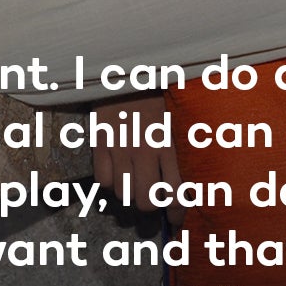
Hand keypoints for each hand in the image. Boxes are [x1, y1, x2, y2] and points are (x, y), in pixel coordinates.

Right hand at [91, 94, 182, 219]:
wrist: (127, 66)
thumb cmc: (158, 92)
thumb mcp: (178, 117)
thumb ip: (181, 147)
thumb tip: (185, 181)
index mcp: (170, 143)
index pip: (177, 192)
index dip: (177, 213)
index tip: (176, 219)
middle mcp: (145, 149)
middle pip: (147, 202)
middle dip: (152, 206)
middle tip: (154, 201)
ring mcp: (120, 147)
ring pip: (123, 194)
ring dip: (130, 193)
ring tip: (135, 184)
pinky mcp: (100, 142)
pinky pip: (102, 180)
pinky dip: (109, 181)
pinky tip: (116, 172)